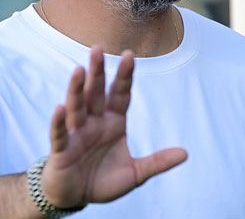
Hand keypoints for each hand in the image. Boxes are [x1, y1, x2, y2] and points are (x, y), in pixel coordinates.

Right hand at [40, 47, 186, 207]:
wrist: (76, 196)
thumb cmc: (103, 180)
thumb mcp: (135, 173)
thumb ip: (157, 162)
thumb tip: (185, 154)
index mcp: (113, 122)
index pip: (120, 94)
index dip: (124, 76)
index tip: (129, 54)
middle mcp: (94, 122)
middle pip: (96, 93)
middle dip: (97, 72)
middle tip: (97, 48)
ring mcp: (76, 134)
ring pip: (77, 107)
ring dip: (77, 89)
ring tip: (79, 70)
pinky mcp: (61, 150)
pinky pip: (60, 134)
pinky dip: (59, 122)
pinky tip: (59, 108)